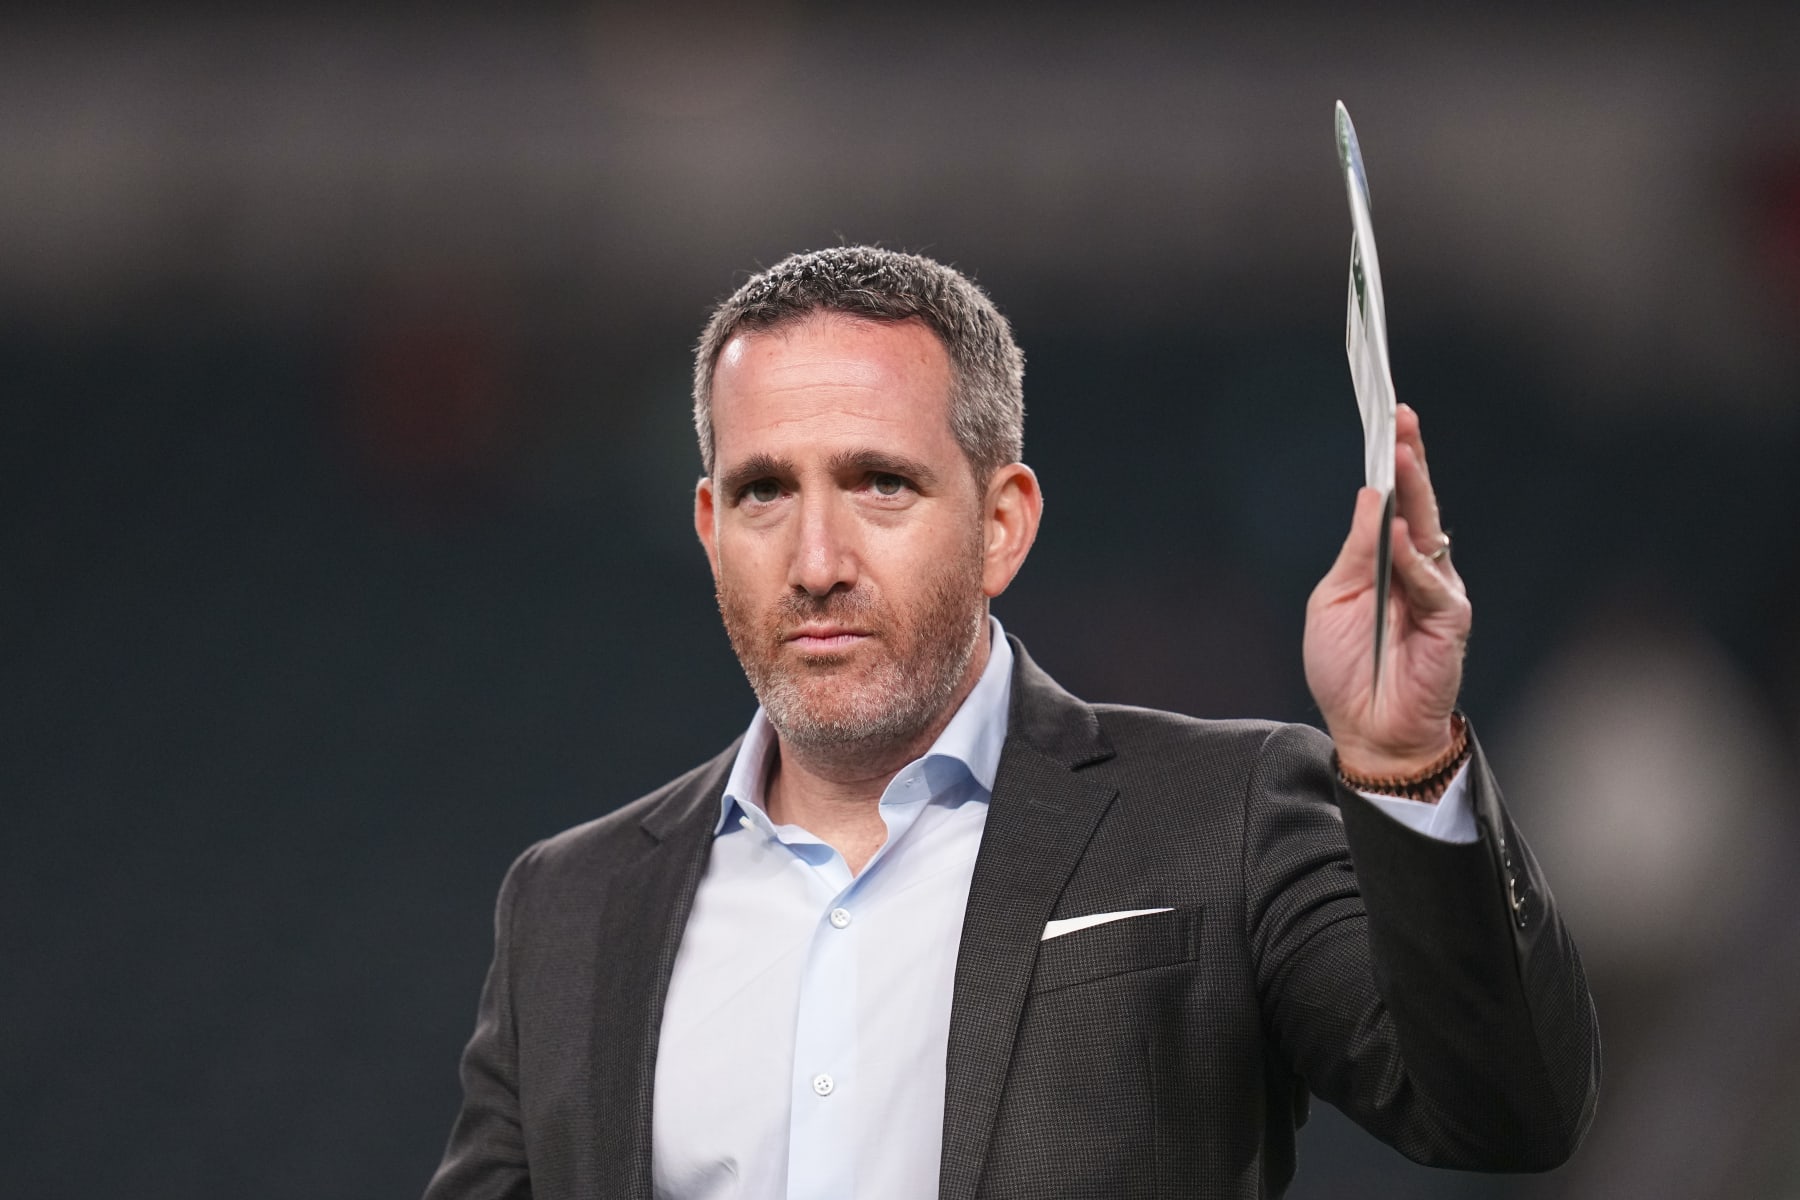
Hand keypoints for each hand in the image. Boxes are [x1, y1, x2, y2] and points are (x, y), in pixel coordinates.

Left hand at [1303, 403, 1469, 776]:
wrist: (1367, 730)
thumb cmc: (1347, 670)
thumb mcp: (1335, 601)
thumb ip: (1356, 552)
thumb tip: (1368, 497)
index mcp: (1388, 563)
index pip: (1395, 504)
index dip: (1394, 465)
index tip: (1389, 420)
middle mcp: (1420, 571)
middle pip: (1418, 505)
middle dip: (1410, 460)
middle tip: (1402, 417)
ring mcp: (1439, 594)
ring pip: (1431, 533)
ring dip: (1416, 492)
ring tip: (1401, 453)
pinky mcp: (1451, 622)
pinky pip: (1433, 584)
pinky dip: (1414, 560)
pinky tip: (1399, 534)